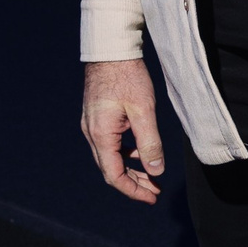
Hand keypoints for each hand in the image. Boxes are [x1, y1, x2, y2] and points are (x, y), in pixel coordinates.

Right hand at [81, 58, 164, 203]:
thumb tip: (156, 170)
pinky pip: (110, 144)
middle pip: (110, 169)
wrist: (110, 49)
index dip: (133, 190)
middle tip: (155, 191)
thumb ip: (149, 142)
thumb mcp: (144, 110)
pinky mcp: (98, 117)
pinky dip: (126, 154)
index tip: (152, 197)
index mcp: (101, 134)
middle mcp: (92, 133)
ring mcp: (92, 125)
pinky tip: (140, 153)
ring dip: (130, 169)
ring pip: (110, 157)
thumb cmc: (127, 76)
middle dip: (134, 183)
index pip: (114, 175)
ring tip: (152, 175)